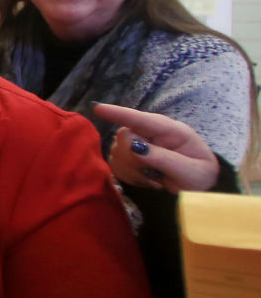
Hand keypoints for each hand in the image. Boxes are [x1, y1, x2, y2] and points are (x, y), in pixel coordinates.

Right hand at [93, 102, 220, 192]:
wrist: (199, 189)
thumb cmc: (200, 177)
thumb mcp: (191, 171)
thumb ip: (165, 159)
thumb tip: (135, 147)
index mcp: (170, 130)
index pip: (140, 119)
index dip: (118, 113)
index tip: (98, 108)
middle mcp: (150, 133)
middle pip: (125, 137)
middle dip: (135, 159)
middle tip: (156, 175)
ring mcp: (138, 145)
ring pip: (118, 153)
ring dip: (134, 172)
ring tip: (156, 179)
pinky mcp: (129, 158)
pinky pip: (116, 166)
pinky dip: (130, 177)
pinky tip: (147, 180)